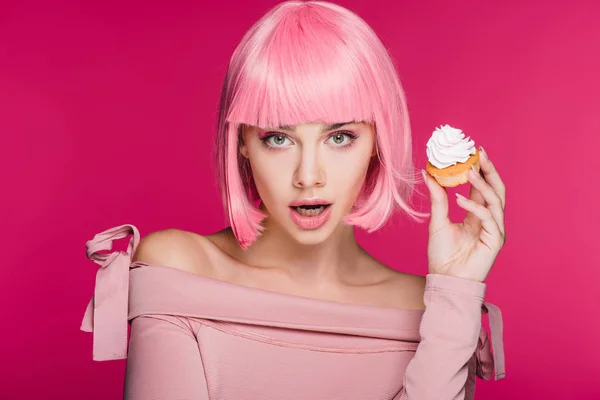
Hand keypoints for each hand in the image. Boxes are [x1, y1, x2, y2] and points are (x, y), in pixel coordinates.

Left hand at [422, 146, 506, 282]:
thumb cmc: (442, 255)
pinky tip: (459, 199)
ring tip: (468, 170)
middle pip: (496, 189)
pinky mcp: (495, 241)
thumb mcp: (437, 221)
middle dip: (489, 170)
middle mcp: (490, 220)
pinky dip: (475, 206)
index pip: (483, 187)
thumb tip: (427, 173)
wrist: (445, 280)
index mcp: (478, 214)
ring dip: (482, 184)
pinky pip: (489, 218)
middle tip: (479, 152)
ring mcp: (495, 230)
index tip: (473, 151)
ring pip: (496, 200)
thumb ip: (437, 198)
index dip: (481, 169)